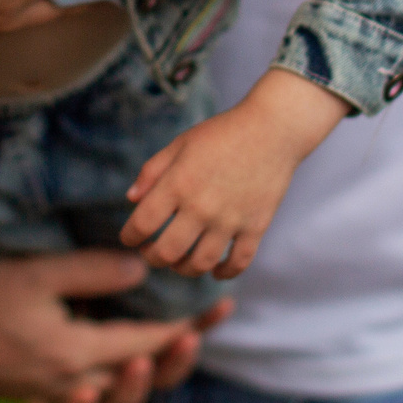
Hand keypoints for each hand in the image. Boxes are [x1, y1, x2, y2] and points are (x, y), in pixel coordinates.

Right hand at [0, 162, 229, 402]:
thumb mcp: (36, 273)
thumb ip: (93, 271)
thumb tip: (144, 270)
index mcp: (75, 354)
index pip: (147, 342)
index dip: (186, 324)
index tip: (216, 305)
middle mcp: (69, 381)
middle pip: (138, 374)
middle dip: (176, 351)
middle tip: (205, 328)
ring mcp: (49, 389)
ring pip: (113, 389)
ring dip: (145, 369)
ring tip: (173, 345)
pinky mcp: (31, 387)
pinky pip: (82, 392)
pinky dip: (106, 380)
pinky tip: (115, 364)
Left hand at [122, 70, 350, 278]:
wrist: (273, 129)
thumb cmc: (222, 133)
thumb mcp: (180, 144)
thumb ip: (152, 171)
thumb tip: (131, 199)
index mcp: (178, 183)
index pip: (142, 223)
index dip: (129, 236)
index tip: (130, 237)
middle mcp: (202, 206)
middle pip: (167, 252)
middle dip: (152, 257)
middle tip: (151, 252)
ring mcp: (230, 220)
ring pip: (200, 264)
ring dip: (184, 269)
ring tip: (179, 261)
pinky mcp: (256, 227)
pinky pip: (238, 263)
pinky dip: (224, 273)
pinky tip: (215, 270)